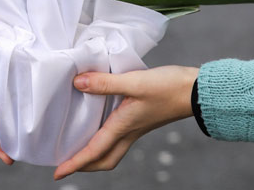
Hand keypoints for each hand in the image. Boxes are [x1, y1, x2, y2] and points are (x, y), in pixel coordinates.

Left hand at [53, 65, 198, 179]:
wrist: (196, 90)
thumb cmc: (168, 88)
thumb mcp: (134, 82)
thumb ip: (105, 83)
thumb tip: (78, 83)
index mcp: (124, 126)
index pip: (94, 151)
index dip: (74, 163)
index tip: (57, 173)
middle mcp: (129, 131)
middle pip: (104, 158)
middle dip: (85, 164)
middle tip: (67, 163)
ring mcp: (137, 126)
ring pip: (112, 148)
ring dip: (95, 151)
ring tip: (79, 143)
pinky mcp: (143, 117)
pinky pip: (120, 134)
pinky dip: (106, 134)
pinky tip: (101, 118)